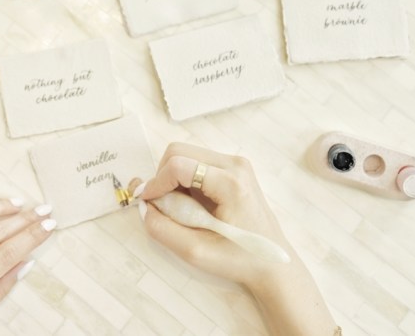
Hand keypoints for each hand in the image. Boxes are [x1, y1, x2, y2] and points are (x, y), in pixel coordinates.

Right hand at [131, 143, 336, 335]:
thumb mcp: (195, 252)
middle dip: (162, 177)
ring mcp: (235, 163)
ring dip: (172, 179)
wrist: (272, 263)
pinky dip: (183, 180)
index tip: (146, 203)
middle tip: (161, 206)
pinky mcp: (233, 168)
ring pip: (185, 155)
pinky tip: (190, 204)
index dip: (155, 183)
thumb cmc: (239, 259)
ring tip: (179, 208)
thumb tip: (142, 206)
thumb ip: (162, 228)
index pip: (178, 165)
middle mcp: (235, 164)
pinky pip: (195, 162)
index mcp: (231, 183)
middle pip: (179, 151)